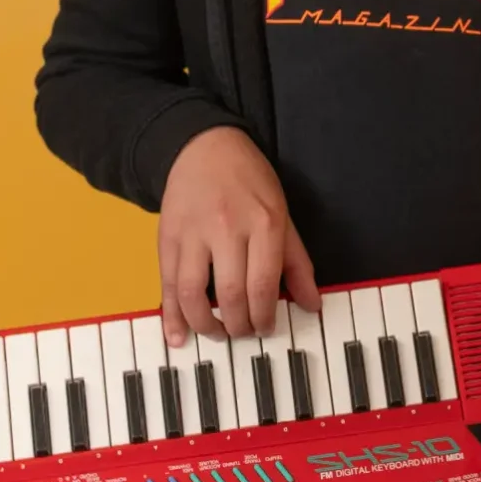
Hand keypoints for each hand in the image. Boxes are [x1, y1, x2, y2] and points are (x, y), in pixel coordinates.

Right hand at [156, 127, 318, 345]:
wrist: (204, 146)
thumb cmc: (249, 181)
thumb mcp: (282, 215)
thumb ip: (297, 263)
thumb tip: (312, 305)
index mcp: (263, 224)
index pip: (263, 285)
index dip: (265, 316)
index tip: (266, 328)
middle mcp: (227, 229)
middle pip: (230, 294)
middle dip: (239, 325)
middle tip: (244, 332)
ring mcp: (193, 233)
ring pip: (193, 293)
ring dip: (205, 324)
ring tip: (217, 333)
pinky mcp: (167, 237)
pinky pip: (167, 283)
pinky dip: (171, 315)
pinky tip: (177, 335)